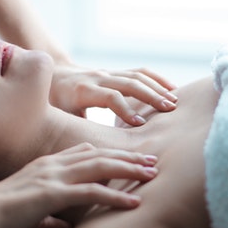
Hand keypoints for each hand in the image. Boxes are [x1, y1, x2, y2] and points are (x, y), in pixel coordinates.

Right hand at [0, 143, 157, 227]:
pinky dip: (115, 196)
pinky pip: (92, 192)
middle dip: (127, 157)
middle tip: (152, 161)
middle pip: (99, 155)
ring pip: (100, 167)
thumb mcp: (31, 216)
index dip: (109, 154)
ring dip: (129, 170)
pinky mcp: (54, 193)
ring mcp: (54, 177)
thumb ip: (51, 221)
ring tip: (151, 173)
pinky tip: (134, 202)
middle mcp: (54, 165)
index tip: (130, 158)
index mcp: (47, 166)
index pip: (84, 152)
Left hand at [49, 65, 177, 125]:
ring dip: (157, 87)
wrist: (52, 76)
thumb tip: (86, 155)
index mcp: (82, 90)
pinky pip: (139, 72)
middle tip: (169, 110)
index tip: (140, 124)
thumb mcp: (59, 117)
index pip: (110, 96)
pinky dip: (157, 79)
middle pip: (128, 83)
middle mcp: (97, 78)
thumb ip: (73, 131)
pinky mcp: (116, 73)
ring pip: (137, 75)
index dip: (125, 109)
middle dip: (150, 96)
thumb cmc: (54, 104)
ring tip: (174, 102)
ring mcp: (108, 73)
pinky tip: (172, 89)